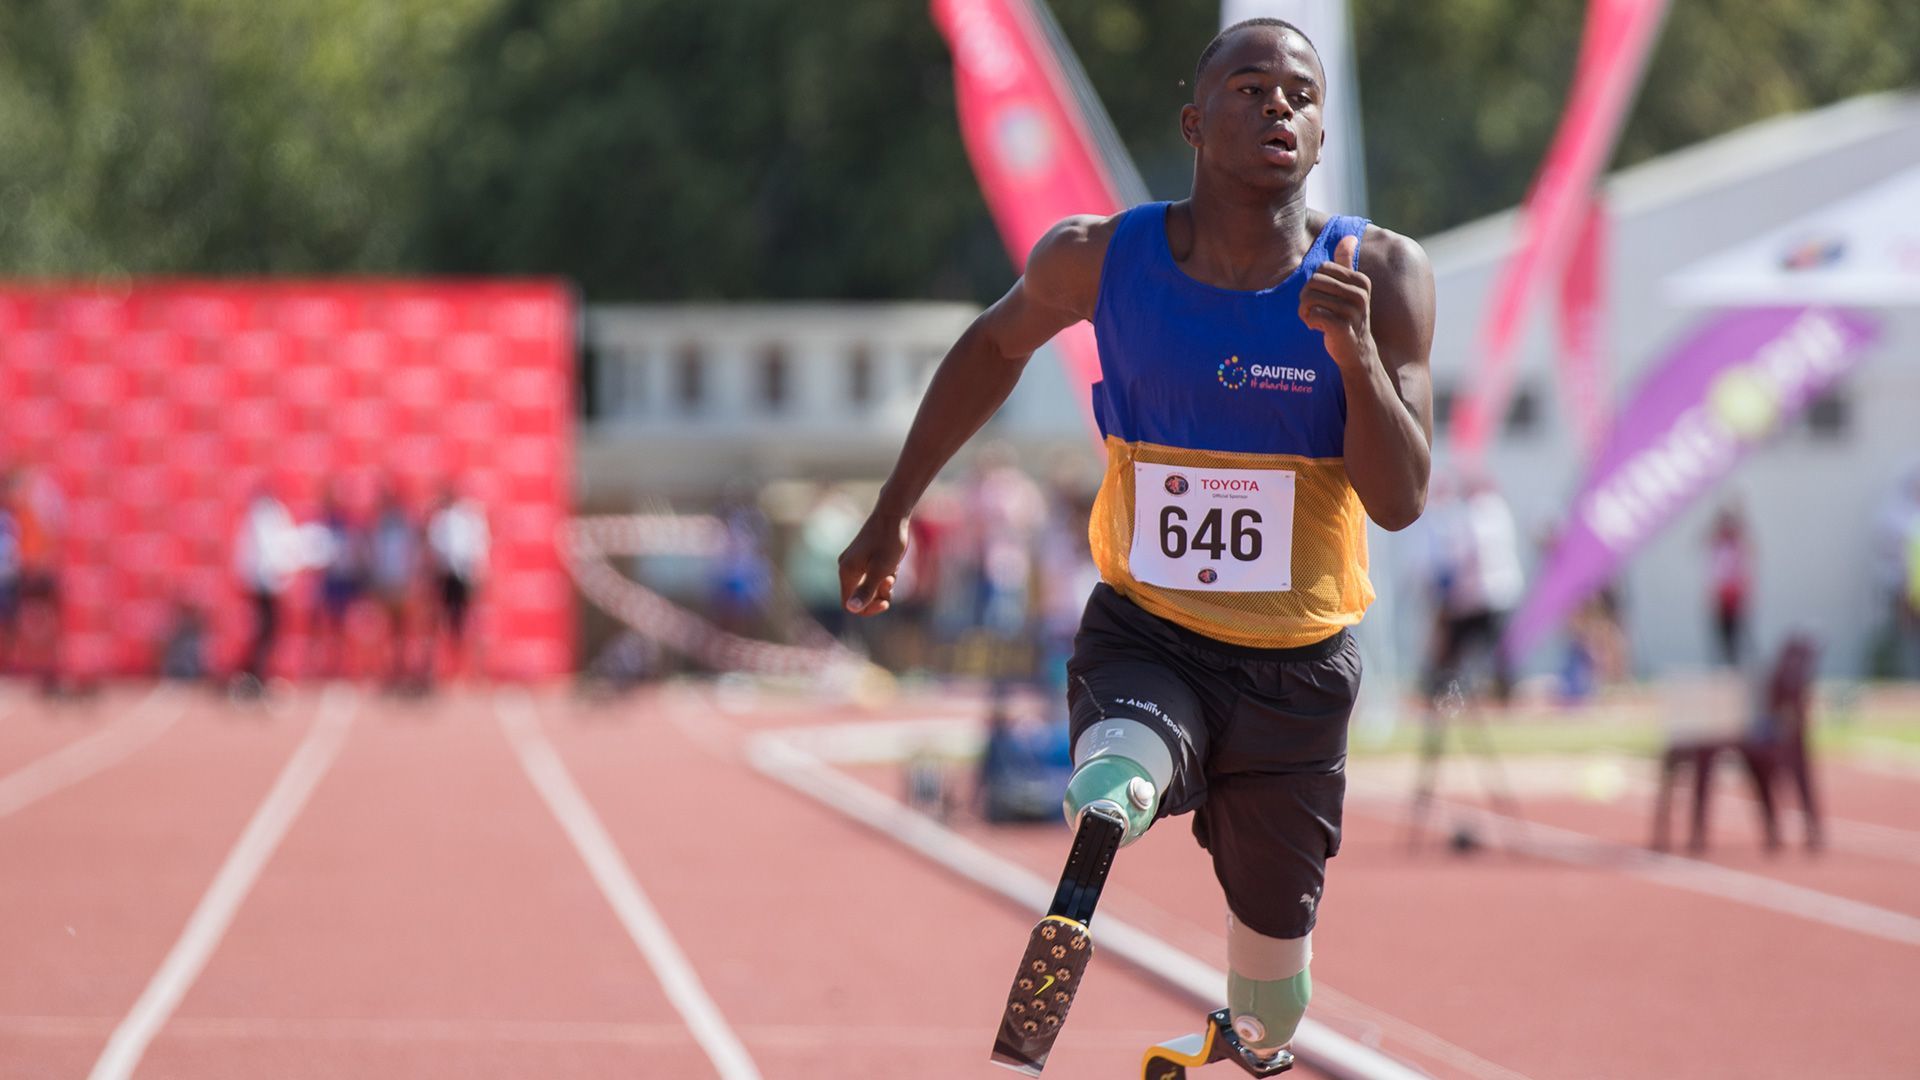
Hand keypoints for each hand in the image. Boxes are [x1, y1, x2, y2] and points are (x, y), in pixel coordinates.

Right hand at [837, 512, 909, 614]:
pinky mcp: (863, 558)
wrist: (893, 514)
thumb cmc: (889, 541)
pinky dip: (884, 575)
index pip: (849, 605)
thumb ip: (866, 590)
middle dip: (878, 594)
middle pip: (860, 596)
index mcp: (847, 572)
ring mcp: (854, 562)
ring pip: (868, 587)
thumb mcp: (881, 569)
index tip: (885, 602)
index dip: (867, 609)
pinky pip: (872, 576)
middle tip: (891, 580)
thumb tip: (851, 609)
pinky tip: (893, 564)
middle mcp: (846, 568)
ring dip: (883, 584)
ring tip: (893, 570)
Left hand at [1299, 234, 1372, 369]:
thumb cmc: (1348, 319)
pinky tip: (1317, 329)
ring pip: (1309, 298)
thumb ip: (1347, 264)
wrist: (1357, 354)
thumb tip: (1348, 236)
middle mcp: (1360, 294)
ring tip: (1315, 320)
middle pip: (1312, 282)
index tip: (1321, 299)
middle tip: (1312, 311)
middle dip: (1305, 298)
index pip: (1321, 269)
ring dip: (1305, 311)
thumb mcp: (1350, 290)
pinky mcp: (1342, 327)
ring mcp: (1352, 311)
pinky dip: (1309, 321)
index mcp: (1361, 281)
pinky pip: (1312, 314)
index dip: (1314, 284)